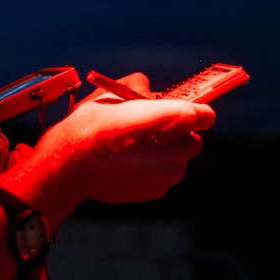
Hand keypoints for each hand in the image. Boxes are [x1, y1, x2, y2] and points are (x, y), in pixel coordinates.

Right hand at [43, 72, 215, 203]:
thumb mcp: (113, 94)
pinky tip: (125, 166)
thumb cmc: (93, 125)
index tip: (177, 113)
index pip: (206, 115)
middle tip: (148, 132)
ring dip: (161, 156)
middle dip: (175, 137)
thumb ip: (138, 88)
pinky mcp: (158, 191)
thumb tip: (145, 89)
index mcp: (177, 117)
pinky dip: (149, 173)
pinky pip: (161, 179)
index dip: (191, 113)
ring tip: (130, 150)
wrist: (74, 163)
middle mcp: (181, 146)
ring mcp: (171, 172)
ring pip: (175, 162)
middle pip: (192, 140)